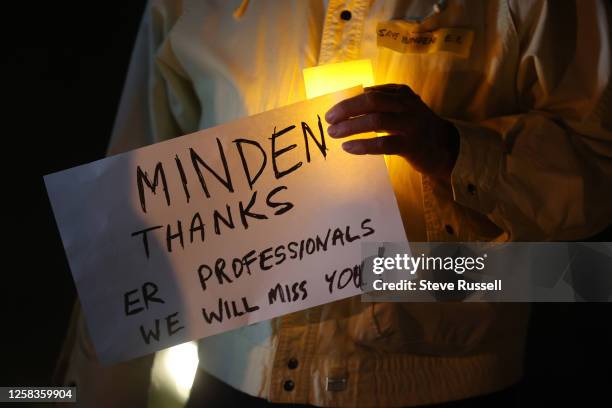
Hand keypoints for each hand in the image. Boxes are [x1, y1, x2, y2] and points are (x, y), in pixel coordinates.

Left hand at [325, 84, 459, 181]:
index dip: (348, 102)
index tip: (331, 112)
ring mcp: (410, 125)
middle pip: (371, 102)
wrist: (447, 147)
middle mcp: (406, 106)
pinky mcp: (411, 145)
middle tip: (329, 120)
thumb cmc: (418, 127)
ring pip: (375, 122)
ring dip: (351, 127)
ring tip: (334, 134)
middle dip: (346, 110)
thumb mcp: (404, 107)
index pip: (369, 94)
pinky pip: (382, 144)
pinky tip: (349, 148)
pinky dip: (363, 145)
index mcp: (401, 93)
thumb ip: (384, 100)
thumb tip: (358, 96)